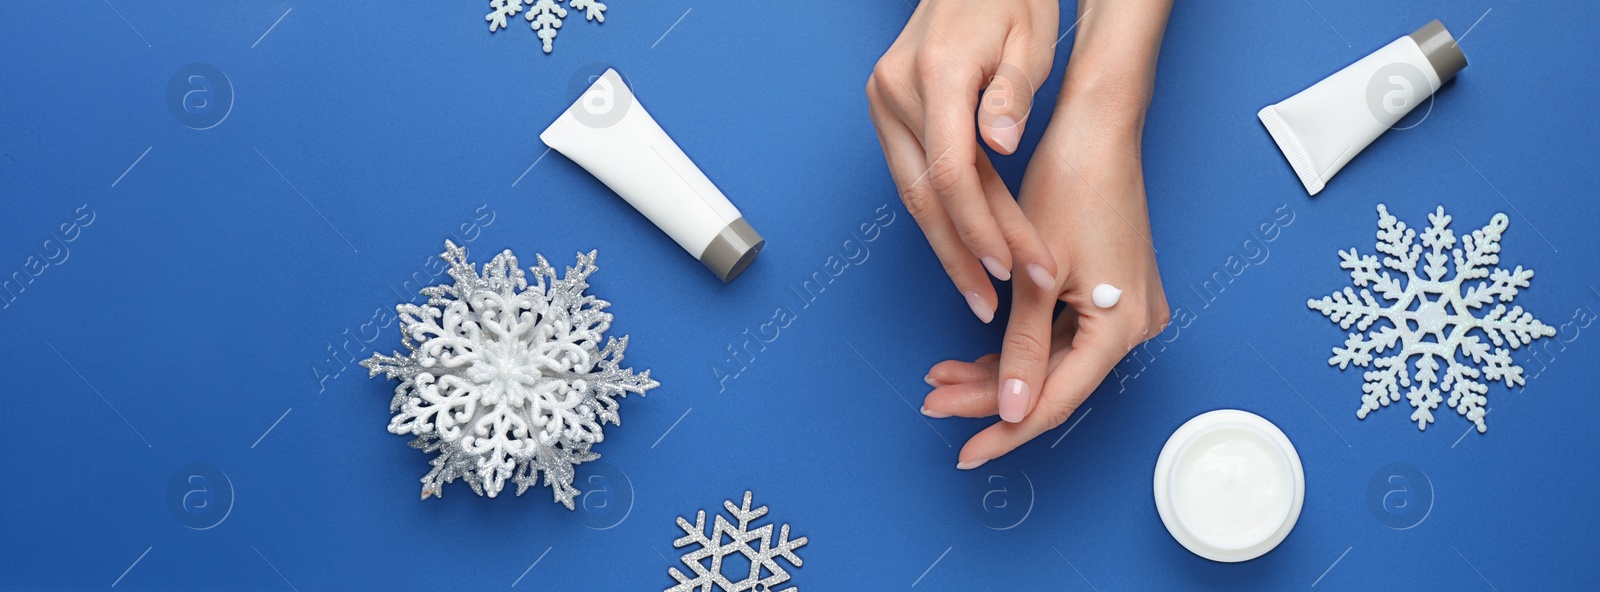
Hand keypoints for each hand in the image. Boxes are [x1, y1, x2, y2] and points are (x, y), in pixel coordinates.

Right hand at [865, 0, 1062, 322]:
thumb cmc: (1008, 0)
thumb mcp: (1029, 39)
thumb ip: (1012, 95)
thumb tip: (998, 145)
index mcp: (933, 74)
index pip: (952, 173)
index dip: (984, 228)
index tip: (1016, 265)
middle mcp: (894, 92)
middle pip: (925, 195)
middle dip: (964, 255)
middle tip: (992, 303)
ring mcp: (882, 104)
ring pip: (913, 194)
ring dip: (948, 246)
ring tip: (978, 293)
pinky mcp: (885, 113)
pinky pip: (912, 176)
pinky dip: (939, 216)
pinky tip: (962, 249)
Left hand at [922, 89, 1170, 468]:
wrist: (1096, 129)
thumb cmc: (1071, 187)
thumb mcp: (1035, 278)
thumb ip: (1022, 348)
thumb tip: (1009, 408)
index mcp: (1122, 328)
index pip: (1055, 400)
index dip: (1006, 430)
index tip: (966, 452)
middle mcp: (1134, 326)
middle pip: (1051, 382)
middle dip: (989, 396)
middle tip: (934, 403)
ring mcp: (1124, 311)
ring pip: (1051, 360)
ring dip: (998, 371)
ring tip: (940, 378)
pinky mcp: (1110, 295)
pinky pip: (1061, 335)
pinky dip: (1019, 345)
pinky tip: (975, 357)